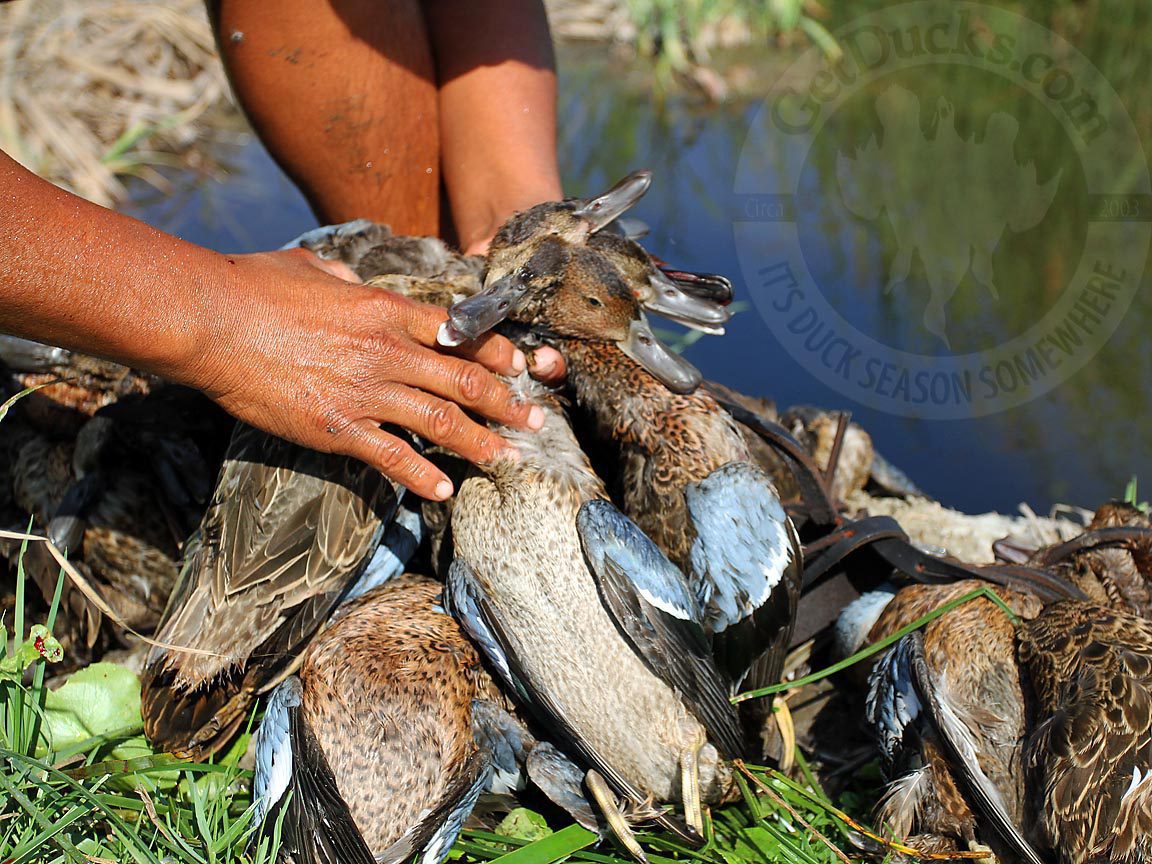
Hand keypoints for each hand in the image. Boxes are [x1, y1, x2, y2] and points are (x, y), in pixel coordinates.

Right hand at [187, 248, 563, 499]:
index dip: (497, 354)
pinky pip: (393, 457)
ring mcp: (365, 392)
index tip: (520, 368)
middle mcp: (387, 352)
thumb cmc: (254, 287)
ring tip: (506, 459)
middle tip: (534, 421)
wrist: (211, 322)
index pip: (460, 334)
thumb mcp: (312, 268)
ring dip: (482, 443)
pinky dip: (423, 476)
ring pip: (442, 423)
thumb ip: (345, 279)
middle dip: (506, 404)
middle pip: (465, 382)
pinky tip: (444, 490)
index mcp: (385, 310)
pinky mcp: (338, 428)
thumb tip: (354, 281)